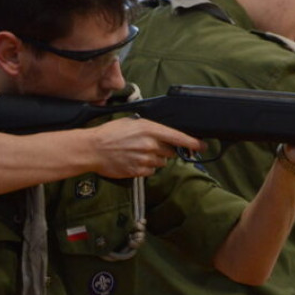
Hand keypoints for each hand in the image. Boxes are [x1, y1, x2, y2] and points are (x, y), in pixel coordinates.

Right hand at [89, 117, 204, 178]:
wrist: (92, 149)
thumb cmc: (110, 133)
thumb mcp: (132, 123)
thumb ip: (150, 128)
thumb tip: (164, 133)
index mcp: (149, 129)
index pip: (177, 137)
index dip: (192, 143)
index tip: (202, 146)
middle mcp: (150, 144)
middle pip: (171, 151)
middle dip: (166, 150)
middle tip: (151, 146)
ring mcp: (144, 159)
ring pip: (162, 162)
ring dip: (156, 159)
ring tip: (138, 153)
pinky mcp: (138, 171)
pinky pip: (151, 171)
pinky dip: (147, 167)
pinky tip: (134, 161)